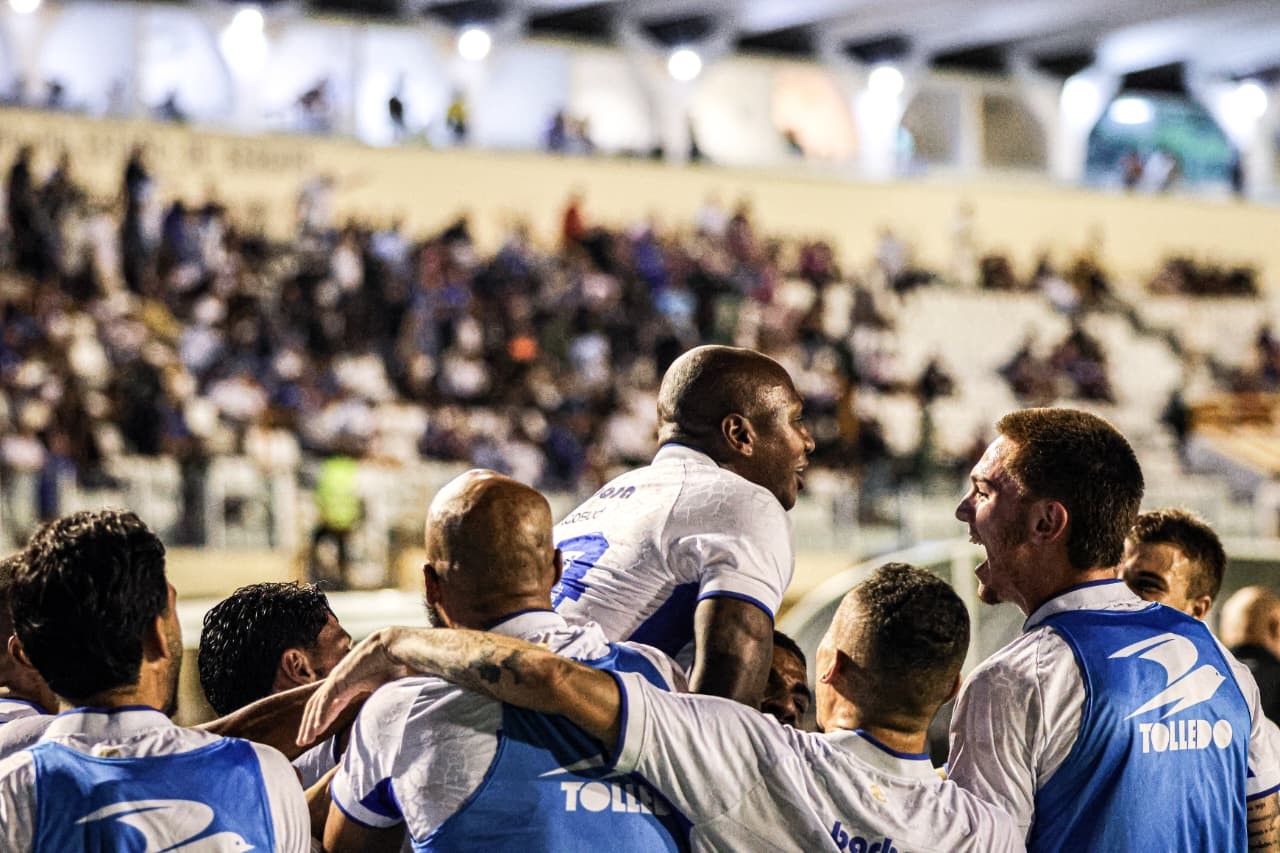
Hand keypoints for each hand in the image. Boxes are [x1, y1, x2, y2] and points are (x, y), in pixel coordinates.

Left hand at [297, 627, 412, 746]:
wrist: (393, 646)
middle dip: (308, 725)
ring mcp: (337, 679)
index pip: (329, 705)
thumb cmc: (393, 664)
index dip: (322, 720)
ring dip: (310, 724)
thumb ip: (381, 703)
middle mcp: (338, 681)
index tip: (316, 735)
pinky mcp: (340, 678)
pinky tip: (317, 729)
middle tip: (303, 742)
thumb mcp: (385, 690)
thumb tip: (394, 716)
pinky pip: (327, 700)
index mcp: (348, 685)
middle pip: (317, 706)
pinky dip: (321, 715)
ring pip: (317, 704)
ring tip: (305, 740)